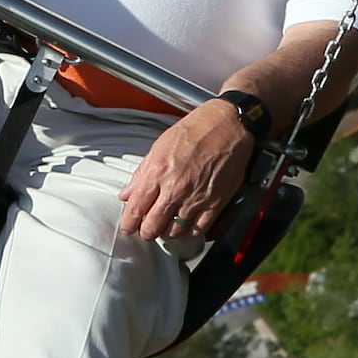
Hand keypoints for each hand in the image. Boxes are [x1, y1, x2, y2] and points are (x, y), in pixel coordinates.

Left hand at [118, 100, 255, 242]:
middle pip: (152, 227)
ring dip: (167, 231)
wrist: (229, 126)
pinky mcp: (215, 203)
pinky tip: (187, 224)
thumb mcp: (160, 146)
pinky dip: (190, 231)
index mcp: (158, 173)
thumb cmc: (196, 130)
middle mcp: (176, 189)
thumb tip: (128, 193)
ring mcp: (196, 198)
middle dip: (146, 232)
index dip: (128, 224)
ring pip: (174, 232)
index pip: (135, 210)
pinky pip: (198, 229)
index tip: (128, 226)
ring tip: (166, 225)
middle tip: (146, 229)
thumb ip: (142, 173)